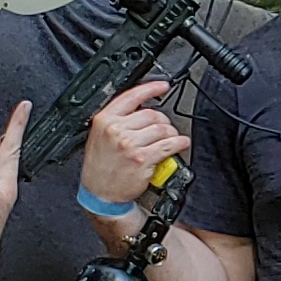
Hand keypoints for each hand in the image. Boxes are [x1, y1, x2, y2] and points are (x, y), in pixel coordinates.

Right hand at [80, 80, 188, 207]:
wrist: (100, 194)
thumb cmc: (100, 167)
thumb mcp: (99, 136)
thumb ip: (117, 119)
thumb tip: (142, 107)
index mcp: (105, 120)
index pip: (132, 96)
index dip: (151, 88)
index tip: (163, 86)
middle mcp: (116, 130)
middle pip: (152, 114)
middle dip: (163, 121)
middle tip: (164, 129)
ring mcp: (129, 145)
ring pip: (162, 129)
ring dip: (171, 134)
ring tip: (170, 139)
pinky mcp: (143, 159)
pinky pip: (168, 145)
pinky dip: (179, 143)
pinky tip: (180, 144)